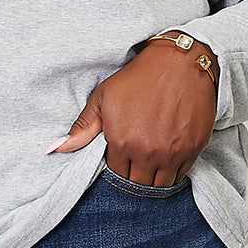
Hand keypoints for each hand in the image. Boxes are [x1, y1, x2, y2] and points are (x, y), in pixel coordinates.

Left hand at [47, 38, 217, 186]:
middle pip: (139, 185)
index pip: (117, 175)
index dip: (117, 169)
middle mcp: (148, 153)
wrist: (180, 62)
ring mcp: (174, 152)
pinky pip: (182, 174)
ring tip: (150, 164)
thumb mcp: (103, 98)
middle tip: (135, 163)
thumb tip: (53, 150)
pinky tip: (167, 158)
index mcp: (122, 142)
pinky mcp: (195, 148)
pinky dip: (174, 172)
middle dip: (134, 178)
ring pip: (161, 185)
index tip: (120, 158)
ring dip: (154, 179)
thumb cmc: (138, 78)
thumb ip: (82, 128)